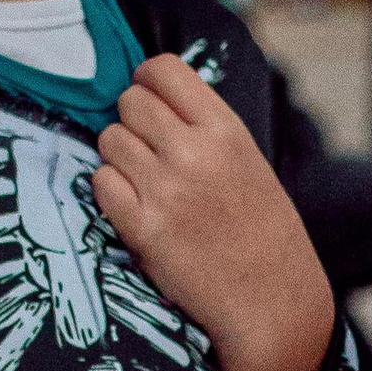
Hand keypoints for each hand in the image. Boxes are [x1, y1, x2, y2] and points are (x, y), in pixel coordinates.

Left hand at [94, 54, 335, 370]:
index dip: (148, 82)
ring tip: (147, 182)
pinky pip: (100, 183)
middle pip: (128, 102)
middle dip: (132, 122)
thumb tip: (149, 95)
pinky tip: (136, 207)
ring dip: (120, 157)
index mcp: (226, 130)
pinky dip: (111, 192)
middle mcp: (193, 153)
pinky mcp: (142, 228)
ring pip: (109, 140)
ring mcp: (165, 191)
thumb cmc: (262, 232)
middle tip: (149, 150)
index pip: (162, 69)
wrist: (271, 301)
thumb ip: (204, 127)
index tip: (152, 102)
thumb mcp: (248, 162)